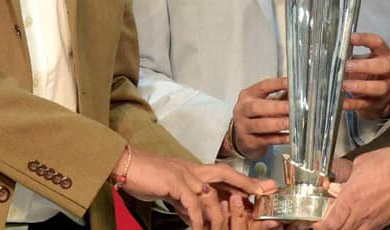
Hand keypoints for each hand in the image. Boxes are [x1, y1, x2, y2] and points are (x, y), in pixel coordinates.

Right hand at [113, 148, 273, 229]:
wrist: (125, 165)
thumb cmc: (146, 177)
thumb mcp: (170, 191)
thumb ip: (184, 200)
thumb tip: (194, 216)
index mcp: (194, 170)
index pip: (224, 174)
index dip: (244, 181)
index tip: (263, 188)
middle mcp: (193, 169)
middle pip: (227, 174)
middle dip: (247, 184)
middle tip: (264, 193)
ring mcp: (184, 173)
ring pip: (210, 192)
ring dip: (219, 212)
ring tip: (224, 227)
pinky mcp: (173, 181)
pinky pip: (191, 201)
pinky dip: (196, 215)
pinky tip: (199, 226)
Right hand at [225, 77, 289, 158]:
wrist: (240, 137)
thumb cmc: (254, 116)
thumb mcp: (264, 103)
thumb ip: (280, 97)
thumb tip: (298, 91)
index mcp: (248, 96)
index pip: (262, 87)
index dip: (277, 84)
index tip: (289, 83)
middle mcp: (243, 110)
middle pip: (256, 107)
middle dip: (276, 107)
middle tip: (290, 107)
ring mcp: (244, 127)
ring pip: (261, 125)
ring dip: (278, 123)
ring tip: (291, 122)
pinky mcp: (249, 142)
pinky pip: (266, 140)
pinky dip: (279, 138)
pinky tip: (289, 136)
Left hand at [313, 147, 389, 229]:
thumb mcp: (361, 163)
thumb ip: (346, 175)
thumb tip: (338, 180)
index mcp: (351, 198)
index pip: (329, 223)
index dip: (318, 226)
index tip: (313, 222)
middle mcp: (361, 215)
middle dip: (329, 229)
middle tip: (323, 221)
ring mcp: (373, 222)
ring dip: (343, 229)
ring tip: (339, 221)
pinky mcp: (384, 223)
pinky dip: (357, 229)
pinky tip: (355, 222)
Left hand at [343, 33, 389, 119]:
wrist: (379, 97)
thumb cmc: (369, 73)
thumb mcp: (363, 61)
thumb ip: (351, 58)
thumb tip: (331, 55)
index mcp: (385, 55)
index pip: (378, 43)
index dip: (365, 39)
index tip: (349, 38)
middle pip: (384, 66)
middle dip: (365, 66)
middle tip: (347, 66)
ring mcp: (387, 89)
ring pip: (379, 87)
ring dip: (361, 85)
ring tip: (345, 85)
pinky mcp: (378, 104)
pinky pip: (366, 104)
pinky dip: (353, 103)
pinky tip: (342, 102)